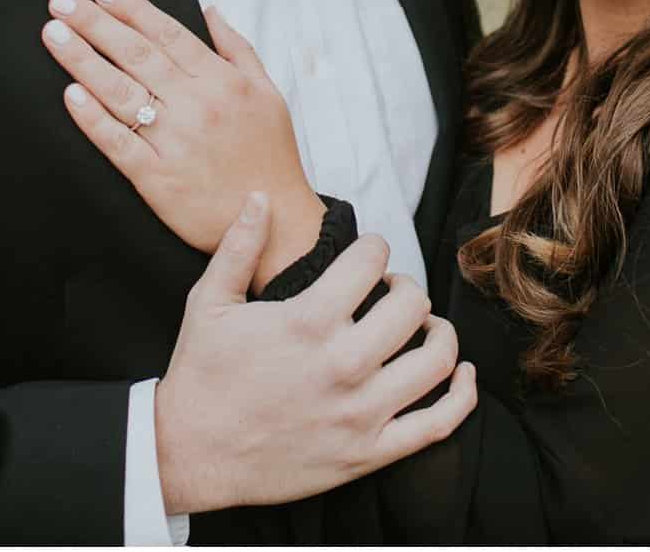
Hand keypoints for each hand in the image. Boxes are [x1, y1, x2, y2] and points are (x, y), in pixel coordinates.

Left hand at [45, 0, 321, 288]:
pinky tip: (71, 94)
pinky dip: (93, 117)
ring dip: (82, 59)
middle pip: (136, 55)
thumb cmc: (271, 156)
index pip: (167, 34)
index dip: (131, 9)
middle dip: (95, 23)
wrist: (275, 222)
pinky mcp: (157, 179)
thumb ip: (237, 48)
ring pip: (120, 92)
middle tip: (60, 2)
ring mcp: (174, 142)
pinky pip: (117, 142)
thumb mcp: (268, 92)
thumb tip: (210, 10)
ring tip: (55, 34)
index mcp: (222, 82)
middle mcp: (196, 106)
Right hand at [156, 193, 477, 513]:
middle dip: (405, 287)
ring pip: (435, 360)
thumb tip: (261, 196)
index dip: (374, 248)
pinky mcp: (367, 453)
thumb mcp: (208, 302)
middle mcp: (342, 365)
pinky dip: (461, 396)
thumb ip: (238, 245)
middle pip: (412, 306)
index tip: (368, 255)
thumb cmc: (199, 375)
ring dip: (438, 333)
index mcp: (307, 322)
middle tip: (390, 291)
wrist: (188, 454)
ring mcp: (359, 413)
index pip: (371, 261)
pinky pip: (437, 424)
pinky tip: (460, 373)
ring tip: (422, 325)